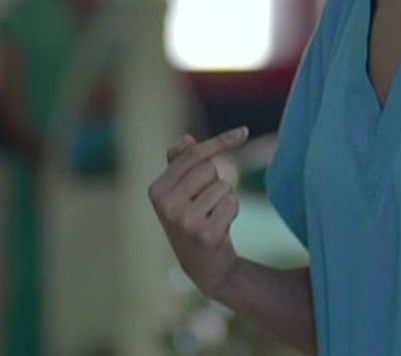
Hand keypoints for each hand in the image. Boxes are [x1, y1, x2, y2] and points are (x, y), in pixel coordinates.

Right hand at [148, 126, 249, 297]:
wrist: (205, 267)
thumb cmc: (193, 219)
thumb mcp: (182, 191)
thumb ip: (181, 162)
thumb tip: (186, 139)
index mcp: (156, 189)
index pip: (193, 154)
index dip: (221, 142)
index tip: (244, 132)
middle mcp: (166, 205)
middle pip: (209, 168)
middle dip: (215, 182)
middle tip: (206, 205)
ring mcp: (184, 221)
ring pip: (222, 185)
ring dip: (225, 198)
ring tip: (212, 217)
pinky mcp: (205, 234)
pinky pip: (232, 202)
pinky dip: (232, 211)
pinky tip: (221, 227)